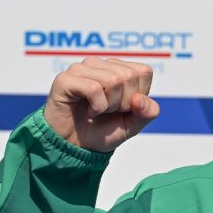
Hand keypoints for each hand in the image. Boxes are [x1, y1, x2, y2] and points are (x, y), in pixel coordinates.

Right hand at [44, 58, 159, 151]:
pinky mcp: (65, 79)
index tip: (124, 108)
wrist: (77, 148)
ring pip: (113, 80)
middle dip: (124, 102)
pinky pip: (93, 88)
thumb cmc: (103, 132)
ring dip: (109, 105)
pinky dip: (96, 107)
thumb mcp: (133, 125)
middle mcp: (100, 64)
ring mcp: (81, 69)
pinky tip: (88, 112)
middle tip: (108, 111)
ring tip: (97, 110)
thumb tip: (139, 99)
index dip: (139, 95)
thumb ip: (147, 112)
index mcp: (117, 69)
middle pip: (129, 76)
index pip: (143, 71)